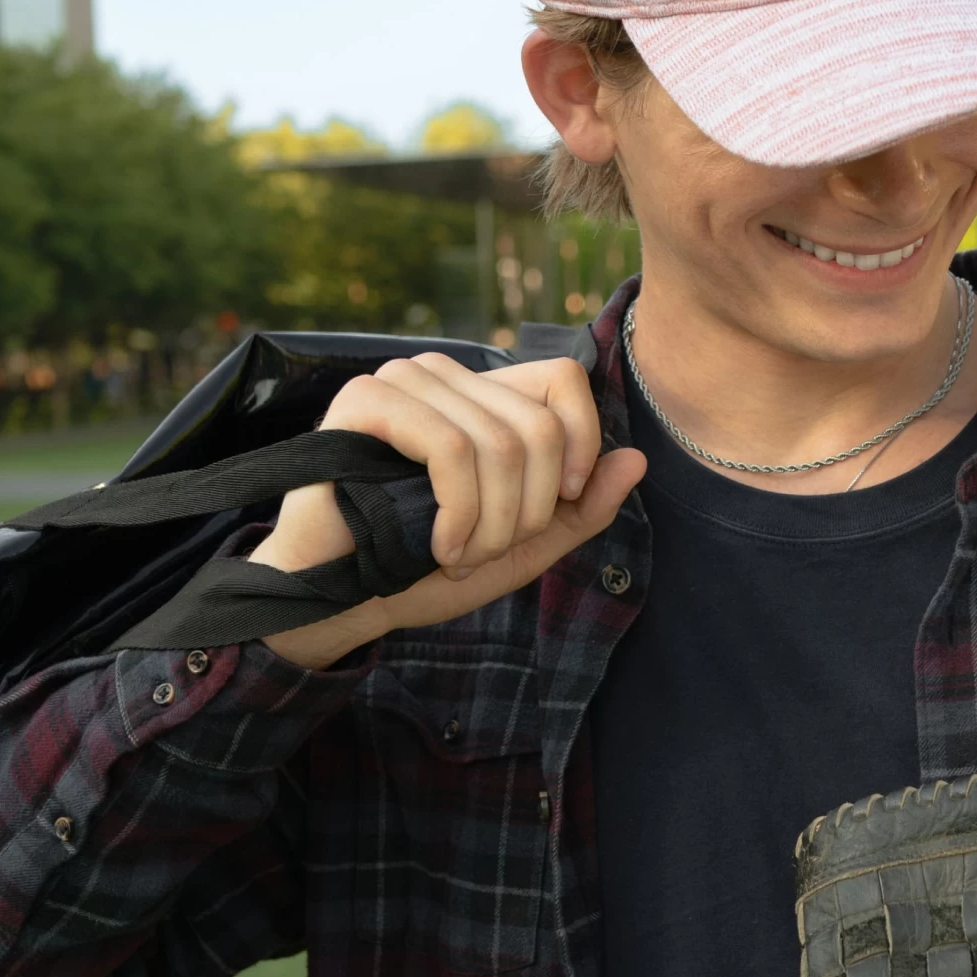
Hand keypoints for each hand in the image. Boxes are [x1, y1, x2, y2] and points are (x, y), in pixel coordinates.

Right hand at [252, 353, 644, 668]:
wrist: (339, 600)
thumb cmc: (425, 568)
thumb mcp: (524, 547)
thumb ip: (583, 508)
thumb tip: (636, 459)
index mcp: (484, 396)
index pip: (564, 379)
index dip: (583, 443)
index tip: (564, 503)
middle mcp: (446, 376)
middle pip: (539, 427)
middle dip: (530, 510)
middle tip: (489, 551)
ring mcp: (403, 381)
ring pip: (499, 443)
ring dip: (492, 523)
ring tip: (459, 555)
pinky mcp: (365, 401)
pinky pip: (450, 449)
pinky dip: (459, 513)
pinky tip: (438, 548)